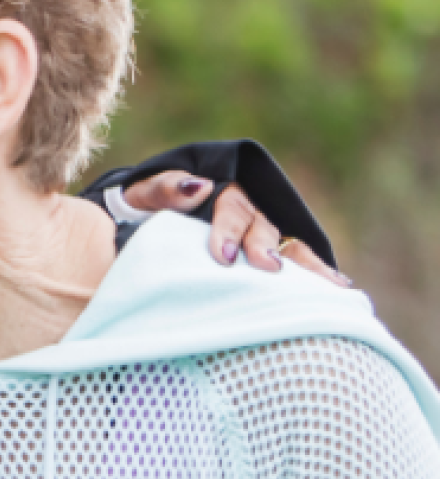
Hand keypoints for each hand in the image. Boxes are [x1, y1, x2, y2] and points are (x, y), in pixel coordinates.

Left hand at [119, 170, 350, 285]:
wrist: (140, 219)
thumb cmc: (143, 206)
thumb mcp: (145, 193)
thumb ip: (164, 188)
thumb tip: (199, 188)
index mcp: (220, 190)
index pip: (231, 206)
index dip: (229, 229)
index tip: (223, 256)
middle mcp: (248, 209)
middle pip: (262, 225)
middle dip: (264, 247)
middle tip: (267, 268)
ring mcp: (260, 232)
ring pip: (287, 244)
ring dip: (307, 264)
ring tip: (328, 286)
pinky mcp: (265, 256)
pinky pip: (294, 262)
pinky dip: (315, 274)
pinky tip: (337, 290)